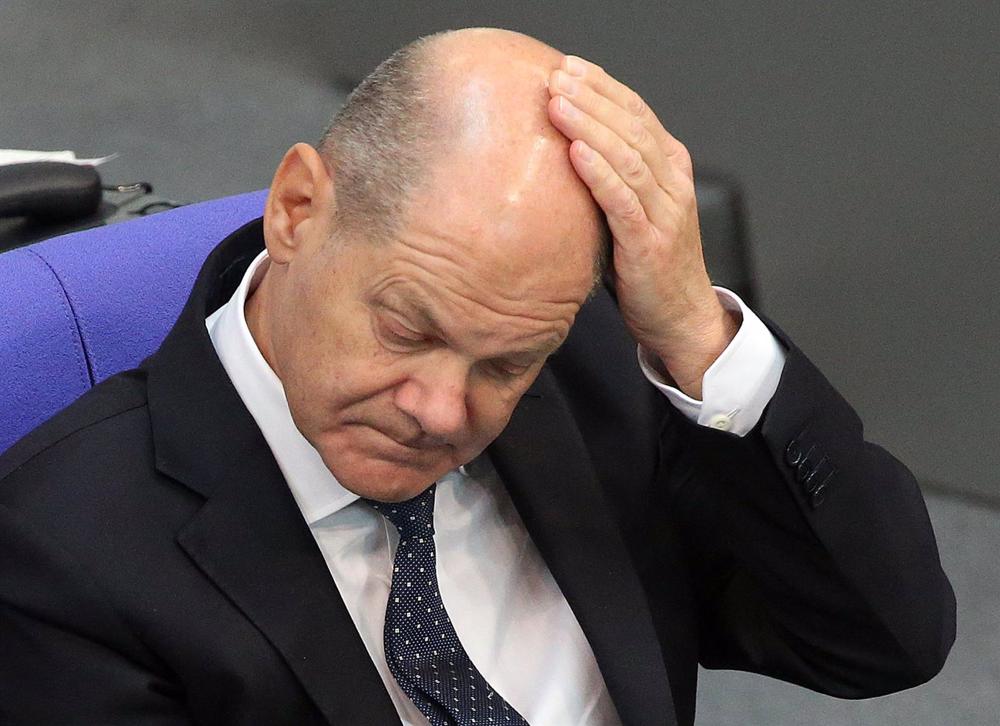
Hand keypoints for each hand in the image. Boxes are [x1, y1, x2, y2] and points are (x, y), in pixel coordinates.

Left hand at [546, 55, 738, 398]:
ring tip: (557, 103)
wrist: (681, 318)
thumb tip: (563, 148)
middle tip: (556, 76)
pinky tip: (575, 152)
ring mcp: (666, 214)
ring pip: (628, 156)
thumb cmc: (648, 265)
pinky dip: (598, 173)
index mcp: (672, 169)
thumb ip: (614, 179)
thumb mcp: (634, 212)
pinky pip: (623, 201)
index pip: (638, 114)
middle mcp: (674, 184)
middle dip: (592, 97)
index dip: (604, 87)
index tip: (569, 67)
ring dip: (590, 126)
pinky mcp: (651, 244)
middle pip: (632, 127)